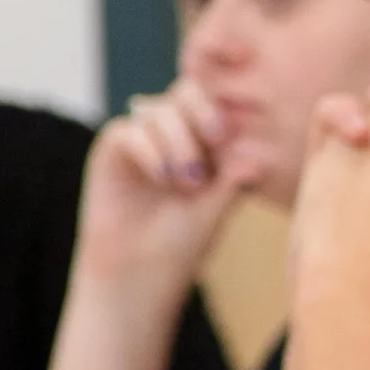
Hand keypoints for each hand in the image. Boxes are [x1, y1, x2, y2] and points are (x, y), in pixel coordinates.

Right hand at [82, 82, 261, 284]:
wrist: (137, 276)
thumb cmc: (180, 246)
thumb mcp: (215, 210)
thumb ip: (232, 181)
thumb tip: (258, 160)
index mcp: (203, 143)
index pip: (215, 104)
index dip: (224, 110)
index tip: (230, 136)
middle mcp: (172, 135)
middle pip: (185, 93)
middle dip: (203, 112)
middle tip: (216, 140)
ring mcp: (141, 139)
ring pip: (159, 110)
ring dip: (178, 140)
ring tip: (188, 182)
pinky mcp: (111, 150)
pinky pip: (129, 130)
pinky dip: (150, 149)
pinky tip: (163, 178)